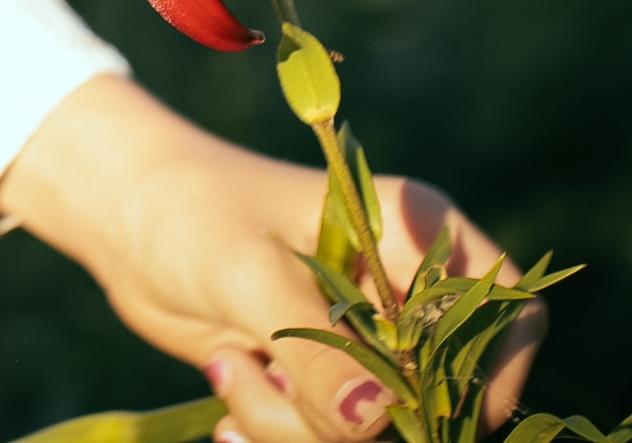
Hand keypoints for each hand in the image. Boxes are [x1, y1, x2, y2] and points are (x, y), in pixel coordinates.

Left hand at [0, 75, 545, 442]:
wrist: (124, 218)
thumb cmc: (191, 212)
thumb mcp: (249, 274)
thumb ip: (317, 349)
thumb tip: (375, 424)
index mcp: (415, 233)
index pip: (508, 312)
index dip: (493, 375)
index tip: (431, 414)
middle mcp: (403, 293)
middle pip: (439, 397)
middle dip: (358, 421)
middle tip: (271, 384)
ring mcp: (363, 344)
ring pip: (374, 433)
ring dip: (294, 430)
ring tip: (232, 372)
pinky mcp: (320, 383)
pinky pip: (326, 439)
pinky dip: (276, 437)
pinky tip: (228, 403)